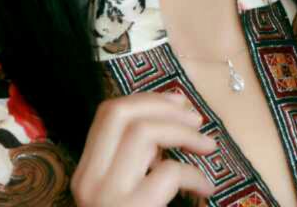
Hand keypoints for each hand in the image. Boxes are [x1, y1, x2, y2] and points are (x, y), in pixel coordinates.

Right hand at [71, 91, 216, 205]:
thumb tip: (174, 113)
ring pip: (143, 133)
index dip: (147, 99)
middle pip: (122, 114)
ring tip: (208, 147)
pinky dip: (196, 174)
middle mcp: (89, 180)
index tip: (178, 101)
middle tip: (197, 120)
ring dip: (184, 133)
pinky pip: (169, 173)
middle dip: (164, 107)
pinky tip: (206, 187)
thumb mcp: (128, 186)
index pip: (108, 112)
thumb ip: (141, 156)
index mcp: (87, 170)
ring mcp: (107, 197)